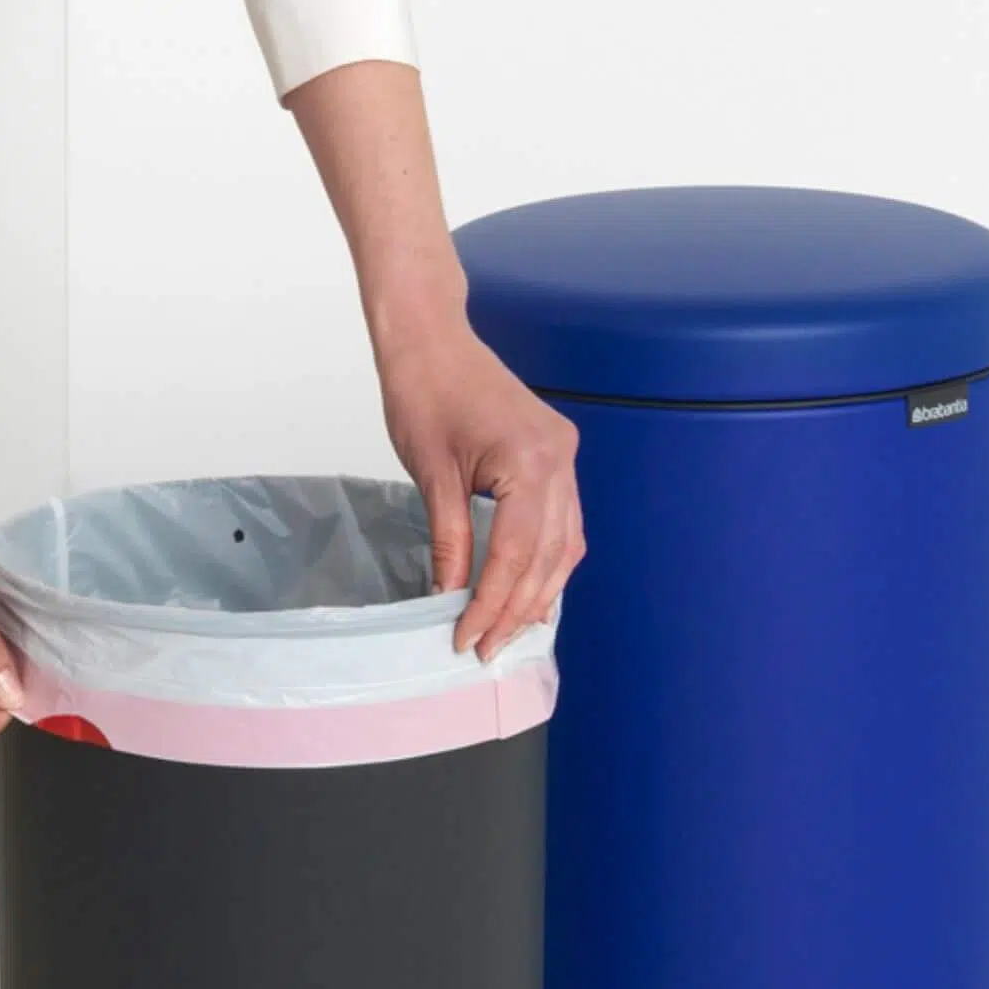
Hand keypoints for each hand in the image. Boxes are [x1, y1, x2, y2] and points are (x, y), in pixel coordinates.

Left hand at [378, 318, 585, 659]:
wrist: (432, 339)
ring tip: (511, 632)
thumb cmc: (424, 392)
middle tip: (489, 649)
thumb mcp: (432, 476)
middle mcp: (560, 460)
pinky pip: (562, 522)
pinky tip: (529, 591)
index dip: (492, 604)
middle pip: (548, 557)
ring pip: (564, 544)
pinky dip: (546, 561)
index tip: (468, 639)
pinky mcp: (556, 455)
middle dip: (518, 609)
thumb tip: (449, 598)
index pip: (516, 555)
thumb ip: (450, 542)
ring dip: (539, 592)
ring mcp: (564, 456)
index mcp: (531, 461)